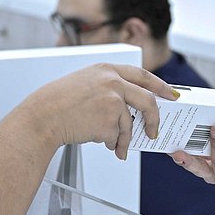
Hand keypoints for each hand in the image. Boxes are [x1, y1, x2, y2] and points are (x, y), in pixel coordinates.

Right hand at [21, 63, 176, 159]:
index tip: (171, 95)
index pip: (143, 76)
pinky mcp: (108, 121)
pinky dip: (111, 144)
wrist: (42, 117)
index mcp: (107, 69)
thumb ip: (109, 88)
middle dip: (153, 120)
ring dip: (123, 139)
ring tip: (112, 145)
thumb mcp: (86, 83)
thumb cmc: (58, 103)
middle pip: (147, 101)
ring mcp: (112, 101)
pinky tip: (97, 140)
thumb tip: (131, 107)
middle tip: (153, 131)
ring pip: (129, 125)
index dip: (160, 86)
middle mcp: (112, 82)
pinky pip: (117, 137)